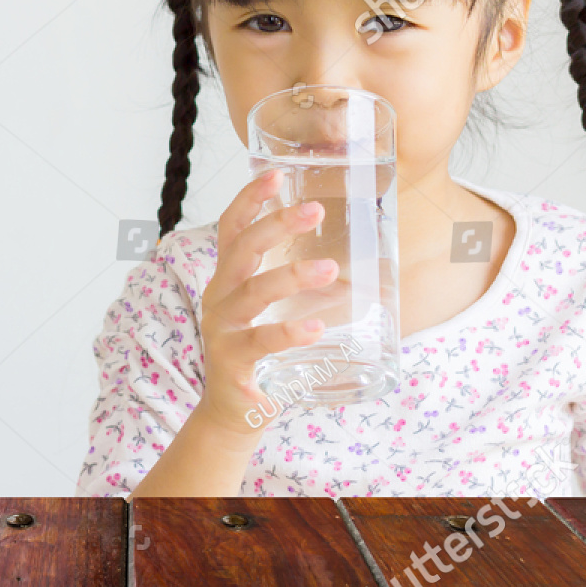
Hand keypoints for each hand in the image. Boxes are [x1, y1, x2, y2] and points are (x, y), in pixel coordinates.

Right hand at [194, 169, 337, 441]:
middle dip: (276, 225)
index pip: (232, 229)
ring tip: (331, 270)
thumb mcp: (276, 312)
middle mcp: (218, 298)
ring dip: (292, 276)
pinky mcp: (233, 363)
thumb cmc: (261, 355)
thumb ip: (309, 289)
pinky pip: (261, 342)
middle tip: (315, 210)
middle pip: (242, 250)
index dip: (249, 199)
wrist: (235, 413)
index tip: (275, 173)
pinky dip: (289, 332)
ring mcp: (221, 330)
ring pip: (253, 292)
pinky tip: (316, 326)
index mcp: (228, 280)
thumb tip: (367, 267)